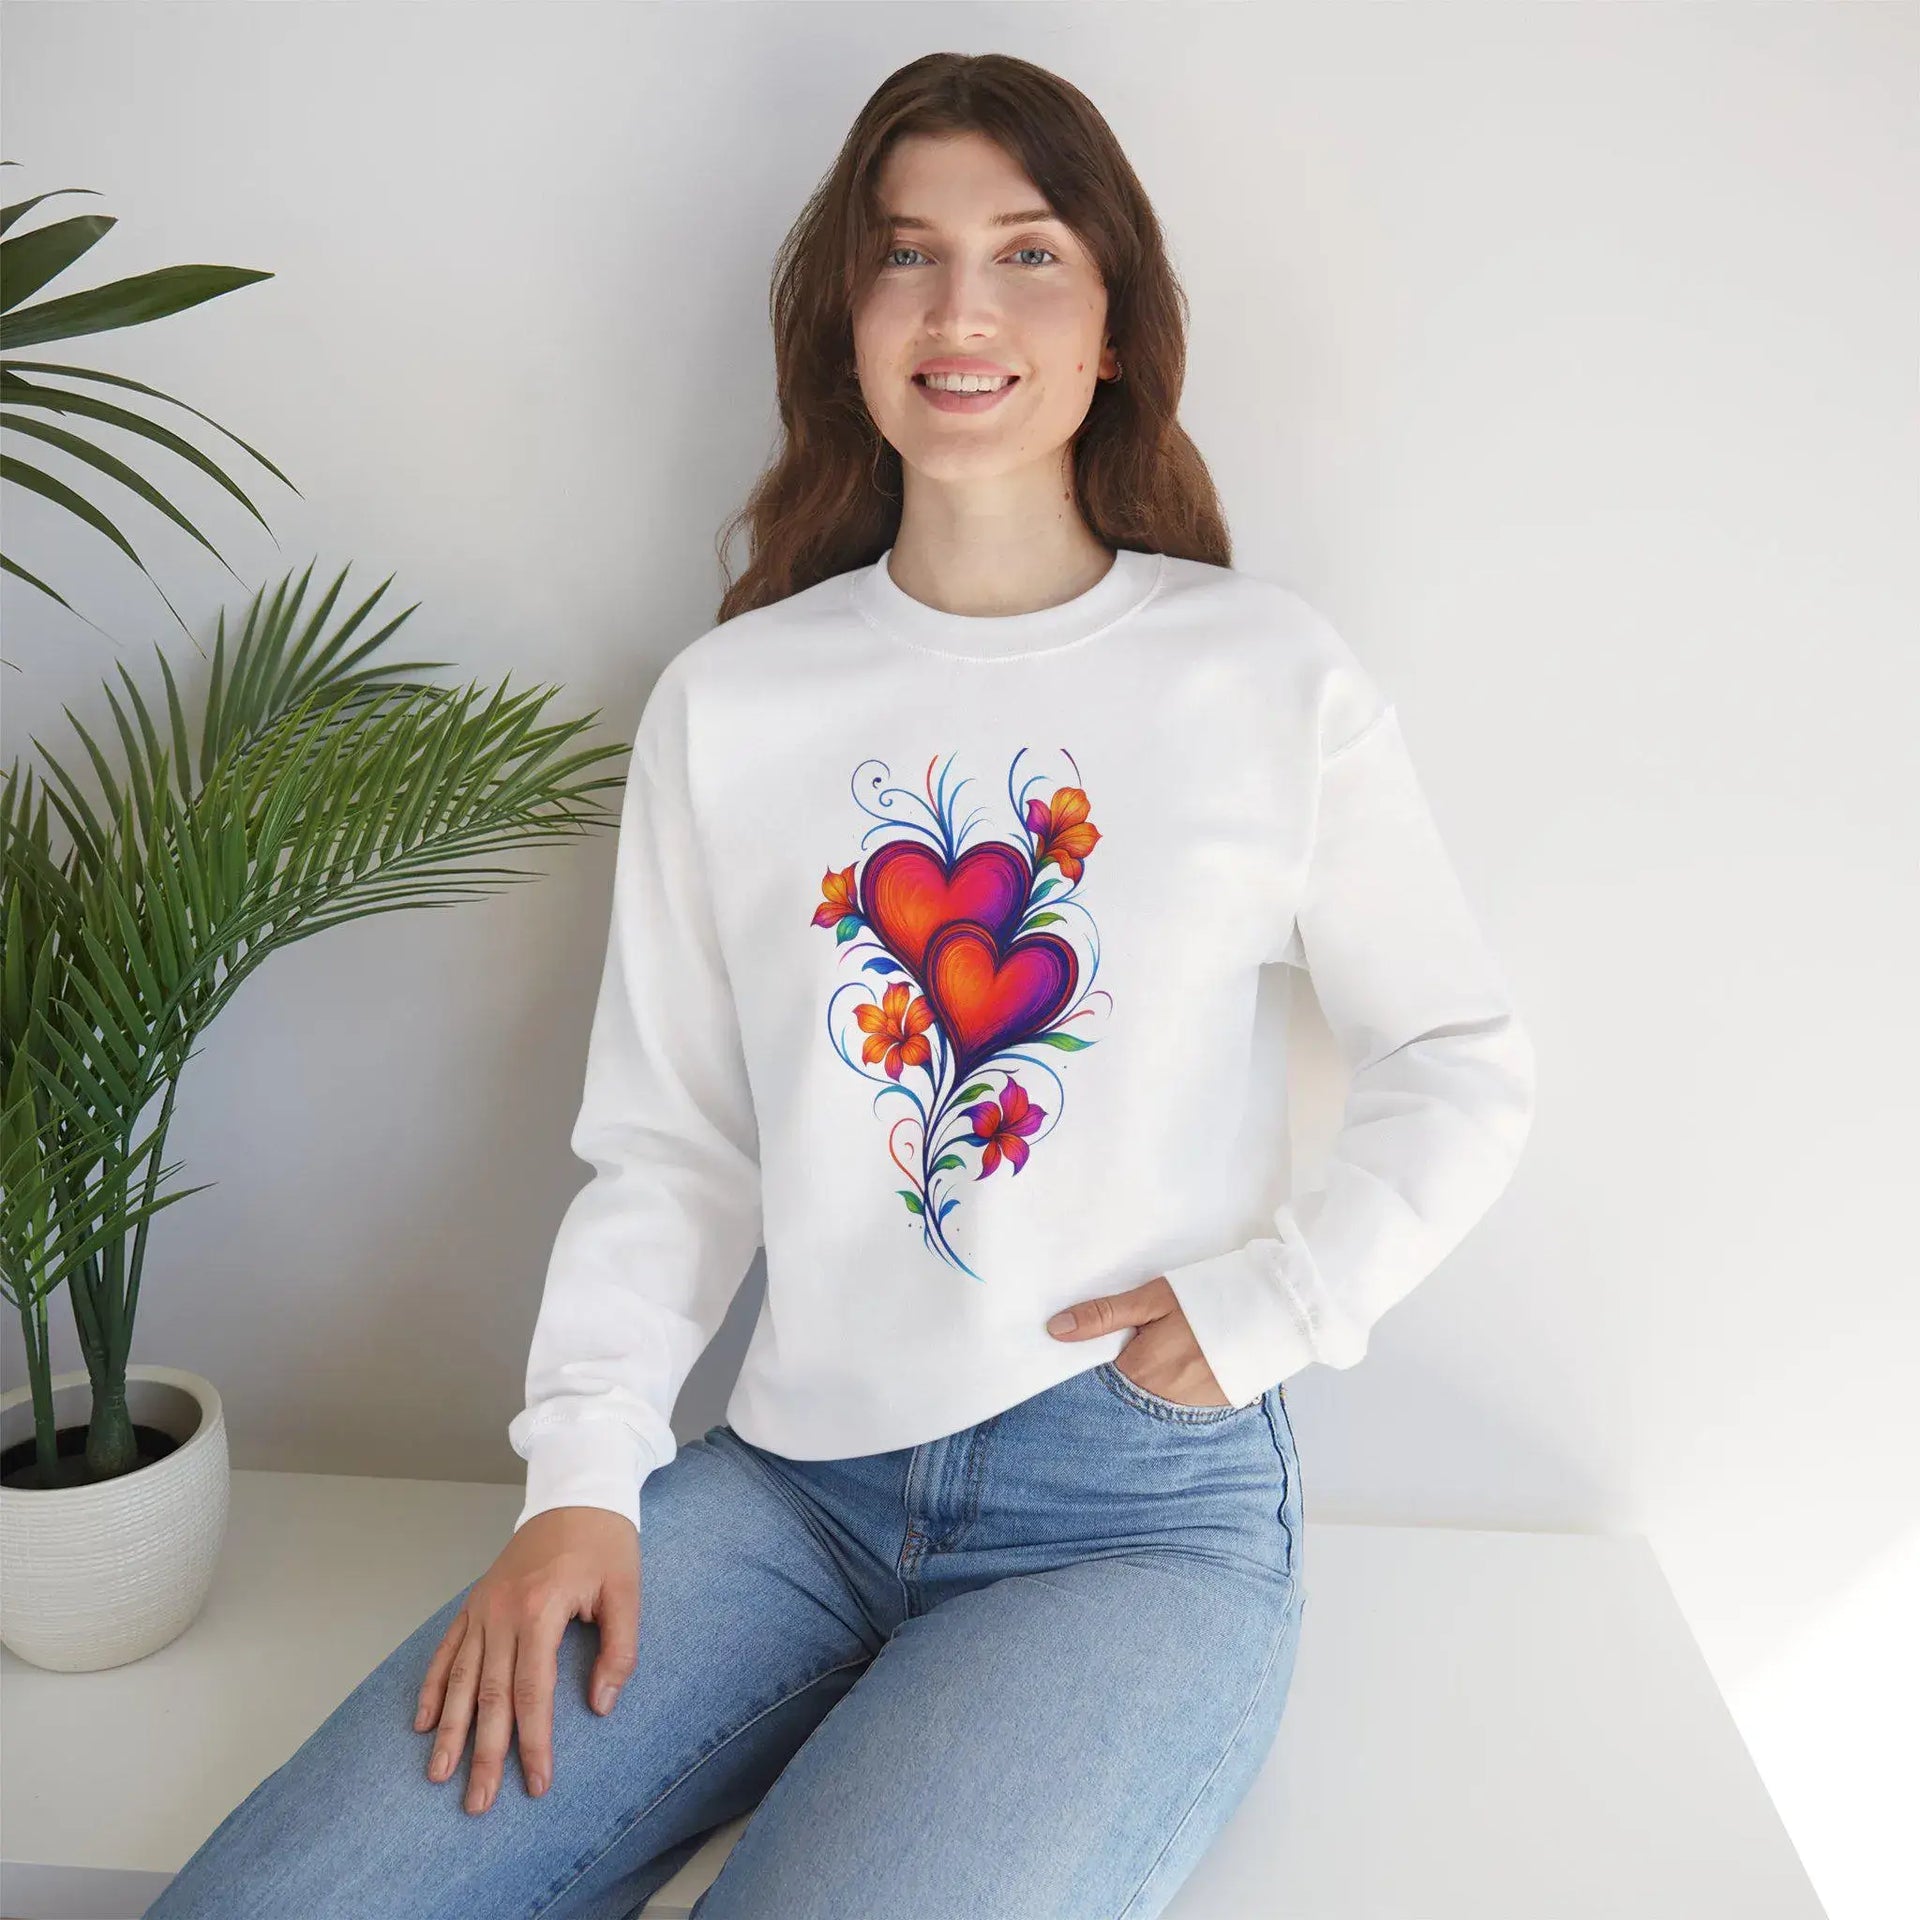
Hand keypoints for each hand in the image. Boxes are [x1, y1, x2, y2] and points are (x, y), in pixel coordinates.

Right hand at [414, 1505, 638, 1814]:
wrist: (575, 1492)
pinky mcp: (475, 1603)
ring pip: (459, 1679)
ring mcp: (483, 1607)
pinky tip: (423, 1722)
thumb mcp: (627, 1591)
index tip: (536, 1783)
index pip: (532, 1692)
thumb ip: (619, 1650)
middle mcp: (502, 1612)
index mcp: (540, 1610)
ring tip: (438, 1775)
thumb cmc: (605, 1542)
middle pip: (488, 1695)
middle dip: (482, 1753)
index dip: (534, 1742)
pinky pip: (447, 1650)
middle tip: (478, 1803)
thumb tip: (600, 1706)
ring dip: (449, 1730)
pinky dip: (432, 1686)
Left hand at [1046, 1274, 1230, 1406]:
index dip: (1090, 1369)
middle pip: (1122, 1397)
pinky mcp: (1211, 1411)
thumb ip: (1105, 1316)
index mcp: (1141, 1370)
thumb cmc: (1209, 1298)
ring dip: (1145, 1389)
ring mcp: (1188, 1411)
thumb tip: (1056, 1329)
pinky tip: (1181, 1371)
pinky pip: (1177, 1409)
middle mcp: (1160, 1400)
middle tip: (1133, 1353)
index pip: (1096, 1383)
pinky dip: (1171, 1393)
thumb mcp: (1154, 1299)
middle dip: (1117, 1382)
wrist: (1273, 1312)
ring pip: (1150, 1404)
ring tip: (1161, 1359)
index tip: (1087, 1355)